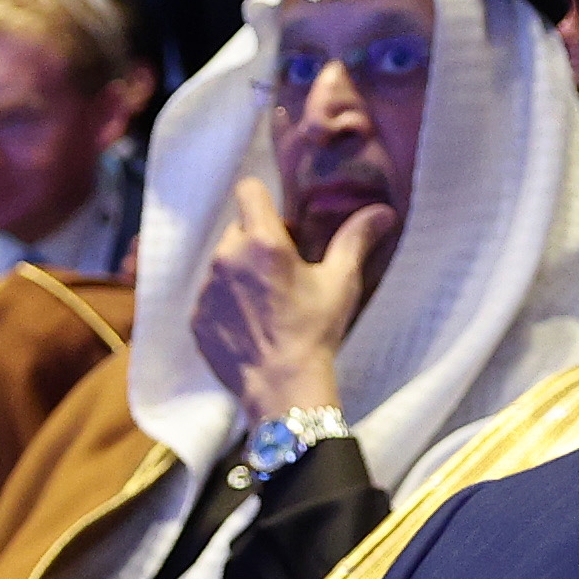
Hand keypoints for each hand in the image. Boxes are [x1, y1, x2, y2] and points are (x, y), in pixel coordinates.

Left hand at [190, 162, 382, 426]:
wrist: (281, 388)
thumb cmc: (314, 332)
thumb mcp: (341, 282)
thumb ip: (356, 239)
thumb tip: (382, 212)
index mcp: (262, 242)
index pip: (248, 191)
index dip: (264, 200)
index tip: (282, 224)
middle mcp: (227, 259)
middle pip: (237, 229)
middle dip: (257, 240)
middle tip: (283, 269)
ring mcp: (207, 290)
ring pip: (222, 263)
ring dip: (241, 272)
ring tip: (268, 302)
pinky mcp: (196, 318)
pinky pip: (211, 296)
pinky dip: (227, 302)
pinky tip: (251, 324)